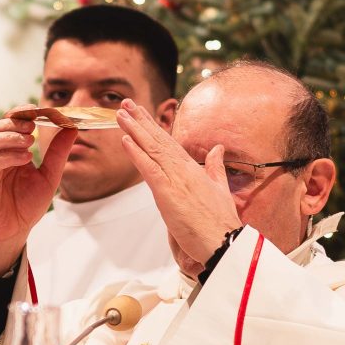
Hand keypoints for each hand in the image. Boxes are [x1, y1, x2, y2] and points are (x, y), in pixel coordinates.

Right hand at [0, 117, 76, 275]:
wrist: (13, 233)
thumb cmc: (26, 206)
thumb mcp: (49, 175)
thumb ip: (58, 152)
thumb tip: (72, 126)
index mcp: (9, 151)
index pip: (11, 124)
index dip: (22, 114)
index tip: (39, 109)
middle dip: (15, 122)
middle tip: (33, 124)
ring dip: (11, 138)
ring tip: (30, 141)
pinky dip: (7, 157)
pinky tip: (25, 158)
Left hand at [117, 99, 240, 273]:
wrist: (224, 241)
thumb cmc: (221, 220)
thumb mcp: (220, 188)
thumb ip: (215, 166)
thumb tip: (217, 149)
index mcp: (192, 168)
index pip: (169, 142)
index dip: (153, 126)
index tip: (141, 113)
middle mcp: (182, 169)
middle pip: (157, 140)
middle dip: (140, 121)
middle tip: (126, 103)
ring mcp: (174, 179)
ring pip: (151, 150)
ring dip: (134, 130)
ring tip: (121, 114)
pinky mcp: (166, 193)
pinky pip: (148, 169)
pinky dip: (136, 153)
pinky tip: (125, 139)